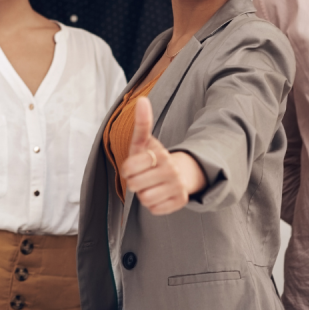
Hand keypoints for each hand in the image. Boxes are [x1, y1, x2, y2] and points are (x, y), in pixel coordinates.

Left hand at [120, 97, 206, 215]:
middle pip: (136, 185)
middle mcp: (171, 170)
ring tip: (150, 186)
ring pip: (145, 199)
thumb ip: (142, 123)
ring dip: (143, 194)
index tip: (133, 166)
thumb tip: (142, 99)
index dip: (127, 170)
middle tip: (142, 177)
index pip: (129, 169)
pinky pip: (155, 210)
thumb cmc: (153, 158)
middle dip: (134, 182)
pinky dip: (154, 205)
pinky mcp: (181, 201)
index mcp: (160, 155)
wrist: (178, 173)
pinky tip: (159, 194)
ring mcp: (178, 186)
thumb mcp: (144, 141)